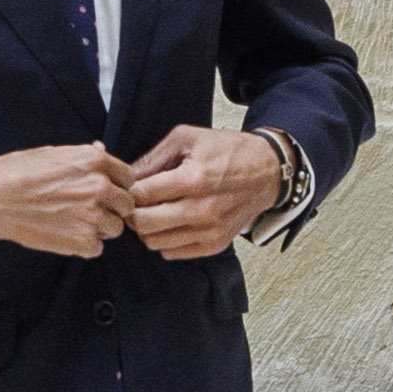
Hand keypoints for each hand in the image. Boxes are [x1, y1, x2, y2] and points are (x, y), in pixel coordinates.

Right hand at [0, 142, 133, 258]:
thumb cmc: (15, 173)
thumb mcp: (52, 152)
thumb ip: (84, 156)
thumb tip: (102, 151)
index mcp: (95, 162)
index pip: (128, 177)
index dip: (116, 186)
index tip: (104, 193)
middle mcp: (100, 187)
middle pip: (126, 204)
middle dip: (112, 208)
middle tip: (89, 211)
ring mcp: (92, 216)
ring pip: (115, 228)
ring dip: (100, 229)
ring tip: (75, 224)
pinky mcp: (81, 241)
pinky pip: (97, 248)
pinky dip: (84, 246)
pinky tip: (66, 236)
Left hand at [124, 124, 282, 260]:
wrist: (269, 171)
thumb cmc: (227, 151)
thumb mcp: (188, 139)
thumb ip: (152, 158)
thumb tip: (124, 176)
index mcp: (194, 179)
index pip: (140, 196)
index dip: (128, 191)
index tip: (129, 187)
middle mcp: (202, 209)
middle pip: (142, 224)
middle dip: (133, 213)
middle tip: (137, 203)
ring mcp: (210, 230)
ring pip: (153, 242)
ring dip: (147, 228)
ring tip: (155, 211)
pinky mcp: (215, 244)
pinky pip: (171, 253)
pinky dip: (164, 240)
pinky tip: (171, 223)